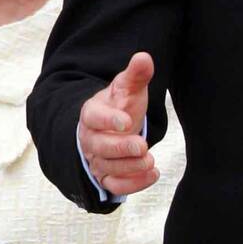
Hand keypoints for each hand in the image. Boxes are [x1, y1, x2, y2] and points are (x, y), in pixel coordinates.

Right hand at [78, 52, 158, 196]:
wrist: (114, 128)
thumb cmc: (121, 107)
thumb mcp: (128, 89)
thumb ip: (136, 75)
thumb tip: (144, 57)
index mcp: (92, 113)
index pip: (92, 117)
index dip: (107, 120)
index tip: (126, 121)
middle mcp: (90, 139)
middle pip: (98, 147)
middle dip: (120, 148)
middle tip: (142, 146)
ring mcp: (96, 160)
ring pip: (106, 168)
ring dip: (129, 167)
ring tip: (150, 160)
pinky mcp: (106, 176)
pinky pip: (114, 186)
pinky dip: (132, 184)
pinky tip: (152, 174)